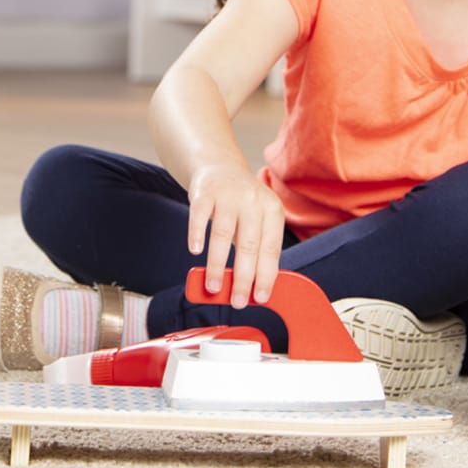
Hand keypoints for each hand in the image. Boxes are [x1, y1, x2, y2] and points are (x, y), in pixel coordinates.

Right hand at [186, 162, 286, 309]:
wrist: (220, 167)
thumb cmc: (241, 203)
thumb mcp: (258, 220)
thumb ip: (256, 249)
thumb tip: (251, 288)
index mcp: (272, 210)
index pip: (271, 248)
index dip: (266, 275)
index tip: (260, 297)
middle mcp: (253, 200)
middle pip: (249, 245)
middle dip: (243, 277)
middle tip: (237, 301)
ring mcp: (228, 194)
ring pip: (223, 234)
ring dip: (218, 264)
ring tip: (214, 286)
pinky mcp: (205, 191)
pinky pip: (200, 215)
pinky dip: (197, 234)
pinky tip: (195, 251)